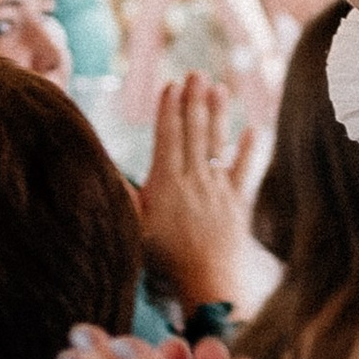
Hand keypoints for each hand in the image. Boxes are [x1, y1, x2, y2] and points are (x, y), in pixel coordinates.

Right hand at [139, 78, 259, 320]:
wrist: (208, 285)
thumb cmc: (164, 262)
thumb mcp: (134, 229)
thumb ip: (124, 196)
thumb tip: (105, 166)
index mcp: (166, 183)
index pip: (167, 136)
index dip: (169, 108)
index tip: (171, 84)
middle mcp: (194, 180)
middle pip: (193, 132)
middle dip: (194, 100)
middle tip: (196, 73)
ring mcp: (218, 190)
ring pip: (217, 144)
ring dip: (218, 114)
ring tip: (220, 87)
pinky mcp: (237, 204)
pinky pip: (243, 171)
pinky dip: (248, 150)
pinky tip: (253, 130)